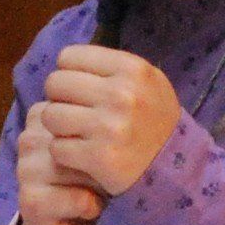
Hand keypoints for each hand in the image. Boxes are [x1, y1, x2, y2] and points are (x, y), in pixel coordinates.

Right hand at [9, 109, 107, 224]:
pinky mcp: (31, 200)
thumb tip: (120, 128)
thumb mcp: (94, 145)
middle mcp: (28, 139)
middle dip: (102, 164)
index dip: (103, 138)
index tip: (98, 152)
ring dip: (99, 186)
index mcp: (42, 116)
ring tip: (93, 192)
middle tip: (98, 178)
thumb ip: (101, 128)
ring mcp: (25, 169)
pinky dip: (93, 207)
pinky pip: (80, 199)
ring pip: (83, 170)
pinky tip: (87, 209)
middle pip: (85, 142)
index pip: (87, 116)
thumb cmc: (86, 180)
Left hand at [33, 45, 183, 197]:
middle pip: (55, 83)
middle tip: (75, 113)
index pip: (68, 57)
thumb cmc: (153, 120)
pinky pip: (57, 147)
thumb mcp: (147, 82)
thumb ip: (110, 67)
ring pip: (50, 115)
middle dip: (60, 99)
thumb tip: (64, 62)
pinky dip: (64, 153)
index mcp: (132, 69)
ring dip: (58, 127)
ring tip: (76, 133)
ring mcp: (109, 127)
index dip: (68, 73)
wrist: (175, 168)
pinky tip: (81, 154)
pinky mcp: (99, 157)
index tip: (81, 90)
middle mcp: (121, 94)